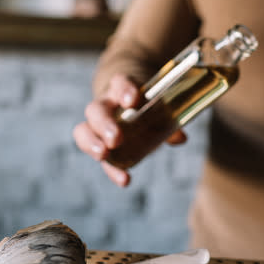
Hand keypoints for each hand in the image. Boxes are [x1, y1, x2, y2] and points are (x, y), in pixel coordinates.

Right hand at [72, 74, 186, 186]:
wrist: (128, 101)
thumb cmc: (145, 103)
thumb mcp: (159, 106)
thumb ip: (170, 120)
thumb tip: (180, 138)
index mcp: (121, 89)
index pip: (119, 82)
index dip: (124, 90)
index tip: (133, 101)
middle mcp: (105, 105)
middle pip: (96, 110)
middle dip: (104, 125)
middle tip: (115, 139)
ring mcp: (98, 125)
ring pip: (84, 130)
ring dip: (93, 144)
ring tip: (104, 156)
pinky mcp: (99, 144)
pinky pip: (99, 156)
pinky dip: (112, 169)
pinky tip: (125, 180)